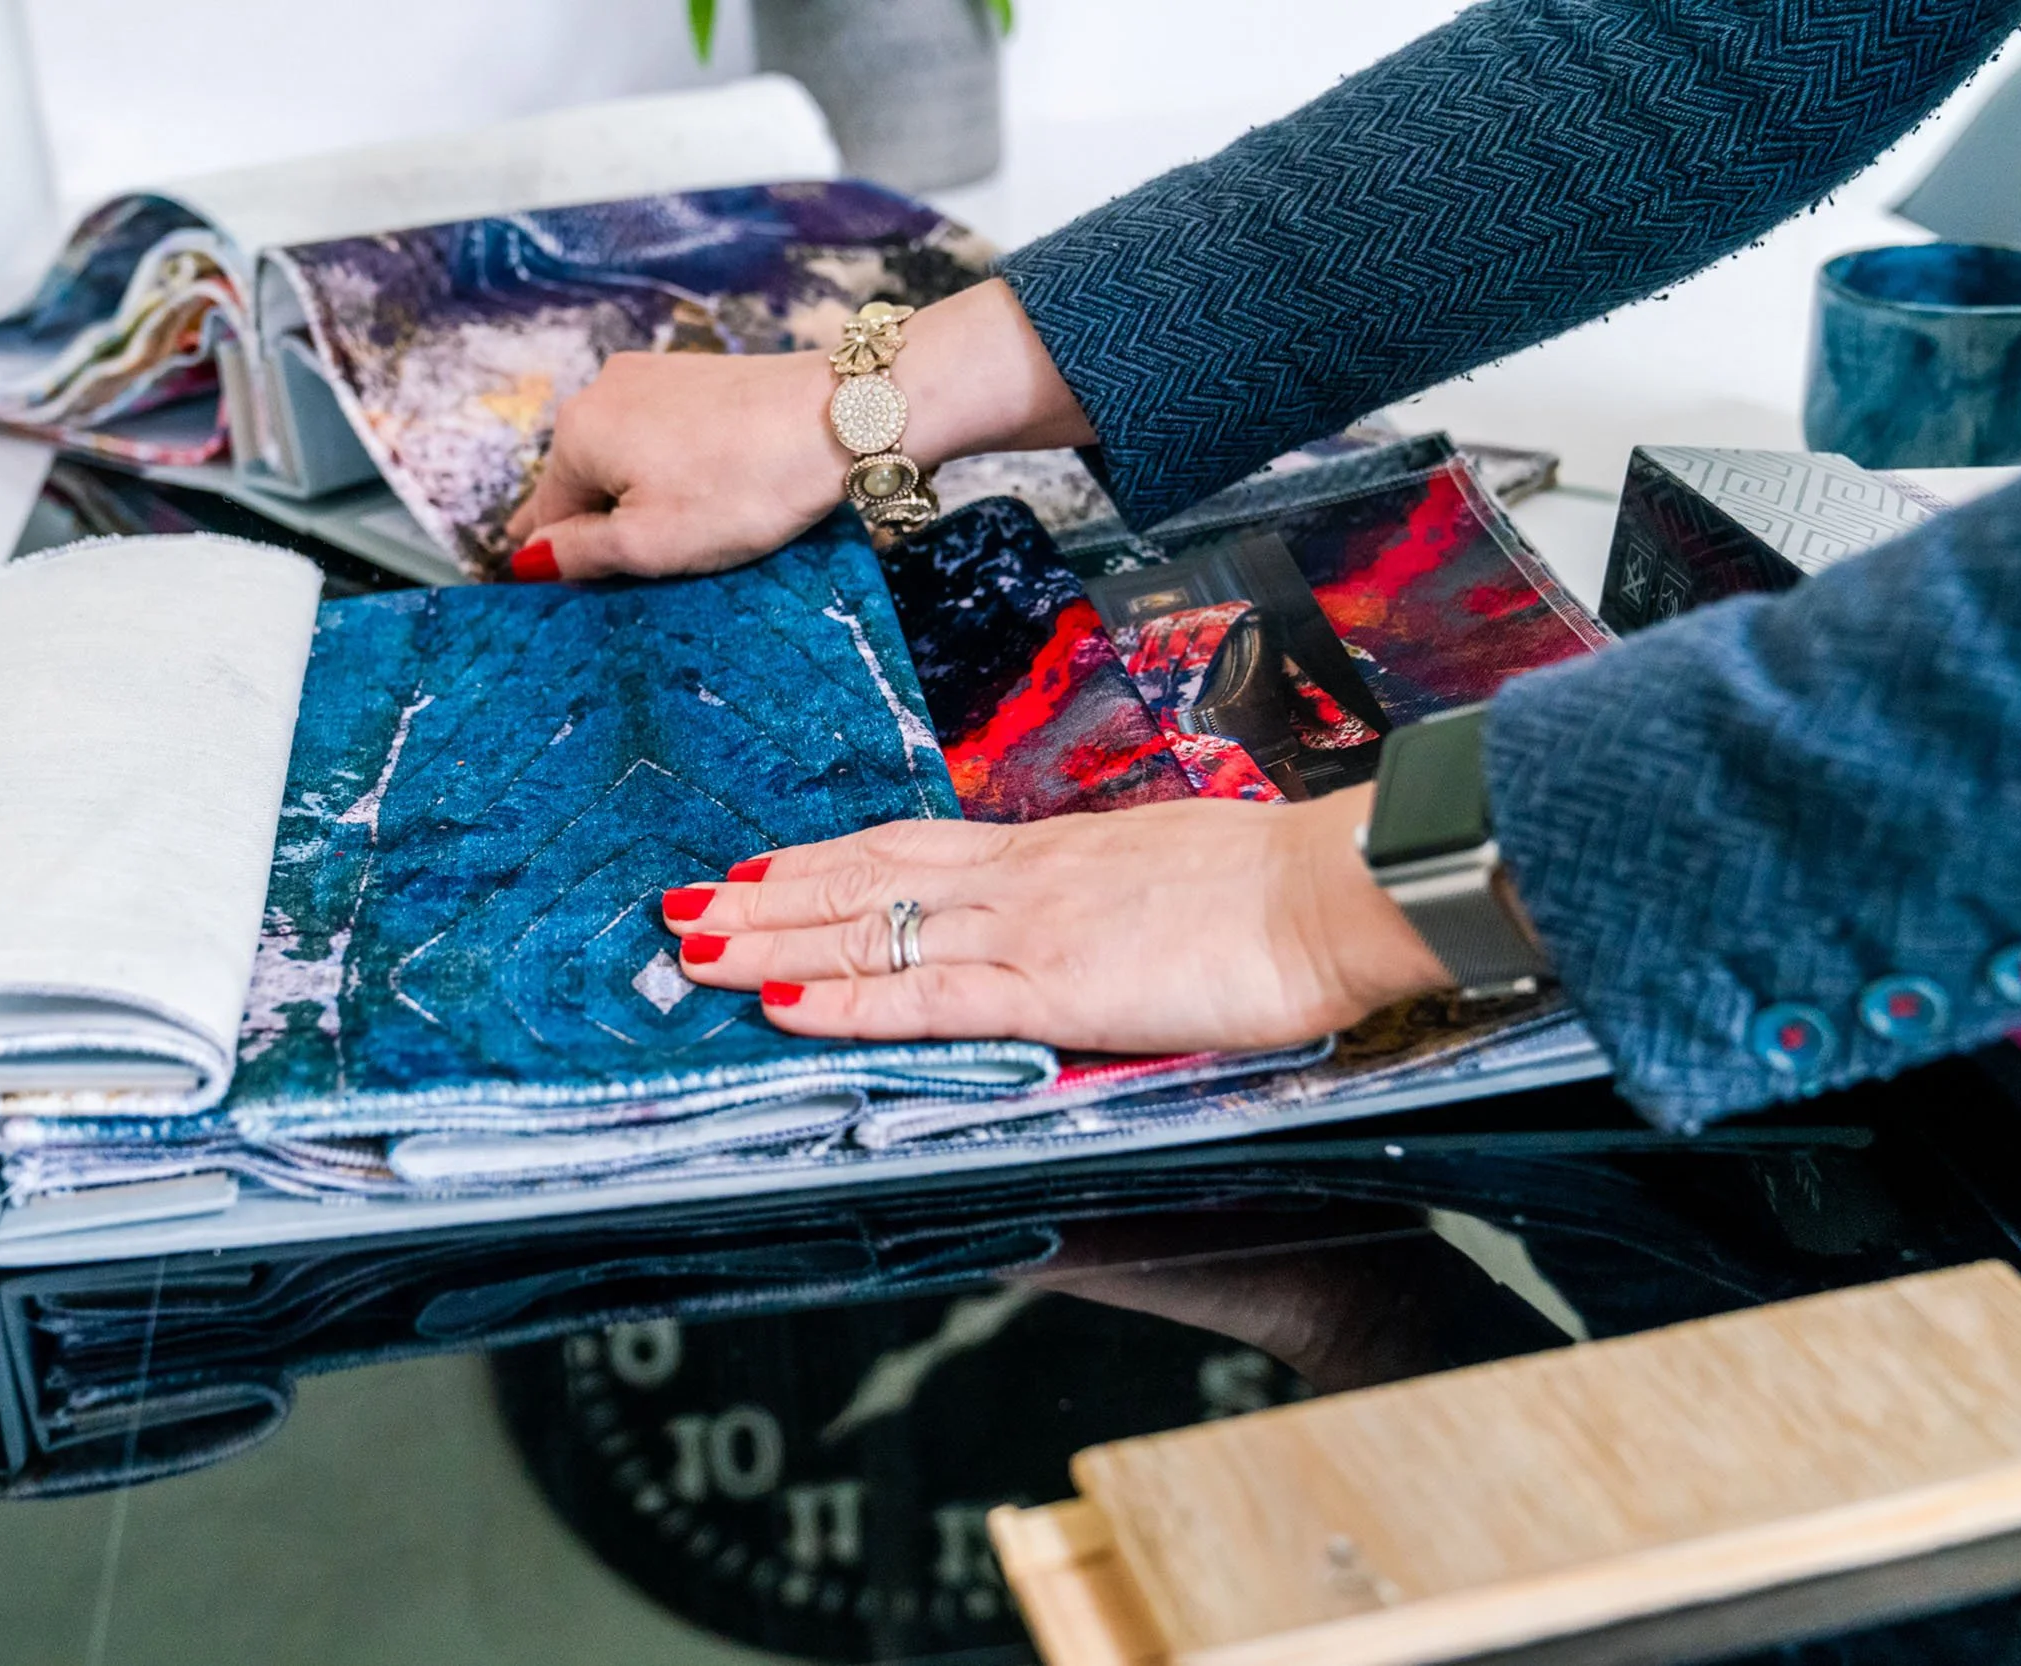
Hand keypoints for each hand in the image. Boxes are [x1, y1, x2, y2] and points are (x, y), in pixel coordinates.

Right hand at [503, 280, 1096, 580]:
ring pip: (625, 457)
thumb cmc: (745, 486)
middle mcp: (601, 390)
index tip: (594, 590)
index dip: (567, 561)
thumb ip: (580, 552)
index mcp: (576, 433)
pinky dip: (676, 467)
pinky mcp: (697, 373)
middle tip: (654, 567)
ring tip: (693, 530)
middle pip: (583, 481)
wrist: (843, 417)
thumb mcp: (651, 543)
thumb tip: (526, 559)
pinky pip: (663, 434)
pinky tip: (713, 491)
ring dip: (644, 496)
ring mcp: (650, 374)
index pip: (543, 515)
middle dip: (608, 524)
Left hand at [657, 785, 1451, 1054]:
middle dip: (769, 897)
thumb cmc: (1276, 886)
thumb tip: (1085, 915)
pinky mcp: (1048, 989)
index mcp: (1049, 853)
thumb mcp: (1169, 875)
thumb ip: (1108, 897)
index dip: (827, 861)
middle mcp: (1017, 878)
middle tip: (688, 903)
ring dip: (775, 943)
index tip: (766, 866)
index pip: (909, 849)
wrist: (1332, 888)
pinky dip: (844, 1004)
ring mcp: (1024, 930)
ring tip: (697, 947)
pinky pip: (921, 998)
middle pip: (864, 880)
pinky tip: (784, 1004)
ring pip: (870, 933)